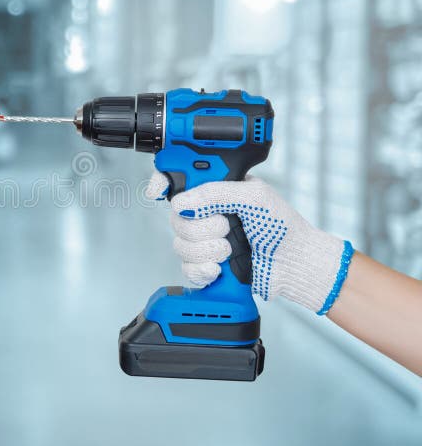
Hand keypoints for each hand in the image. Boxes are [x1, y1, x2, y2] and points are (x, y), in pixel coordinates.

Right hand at [146, 172, 352, 313]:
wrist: (294, 265)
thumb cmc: (282, 226)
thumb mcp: (254, 197)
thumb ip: (216, 193)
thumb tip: (182, 202)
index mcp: (216, 190)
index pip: (178, 180)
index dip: (163, 183)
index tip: (157, 192)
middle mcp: (206, 213)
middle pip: (176, 217)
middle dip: (201, 227)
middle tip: (226, 226)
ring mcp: (205, 240)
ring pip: (179, 244)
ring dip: (206, 250)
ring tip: (230, 250)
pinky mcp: (206, 265)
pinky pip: (186, 268)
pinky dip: (201, 271)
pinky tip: (218, 269)